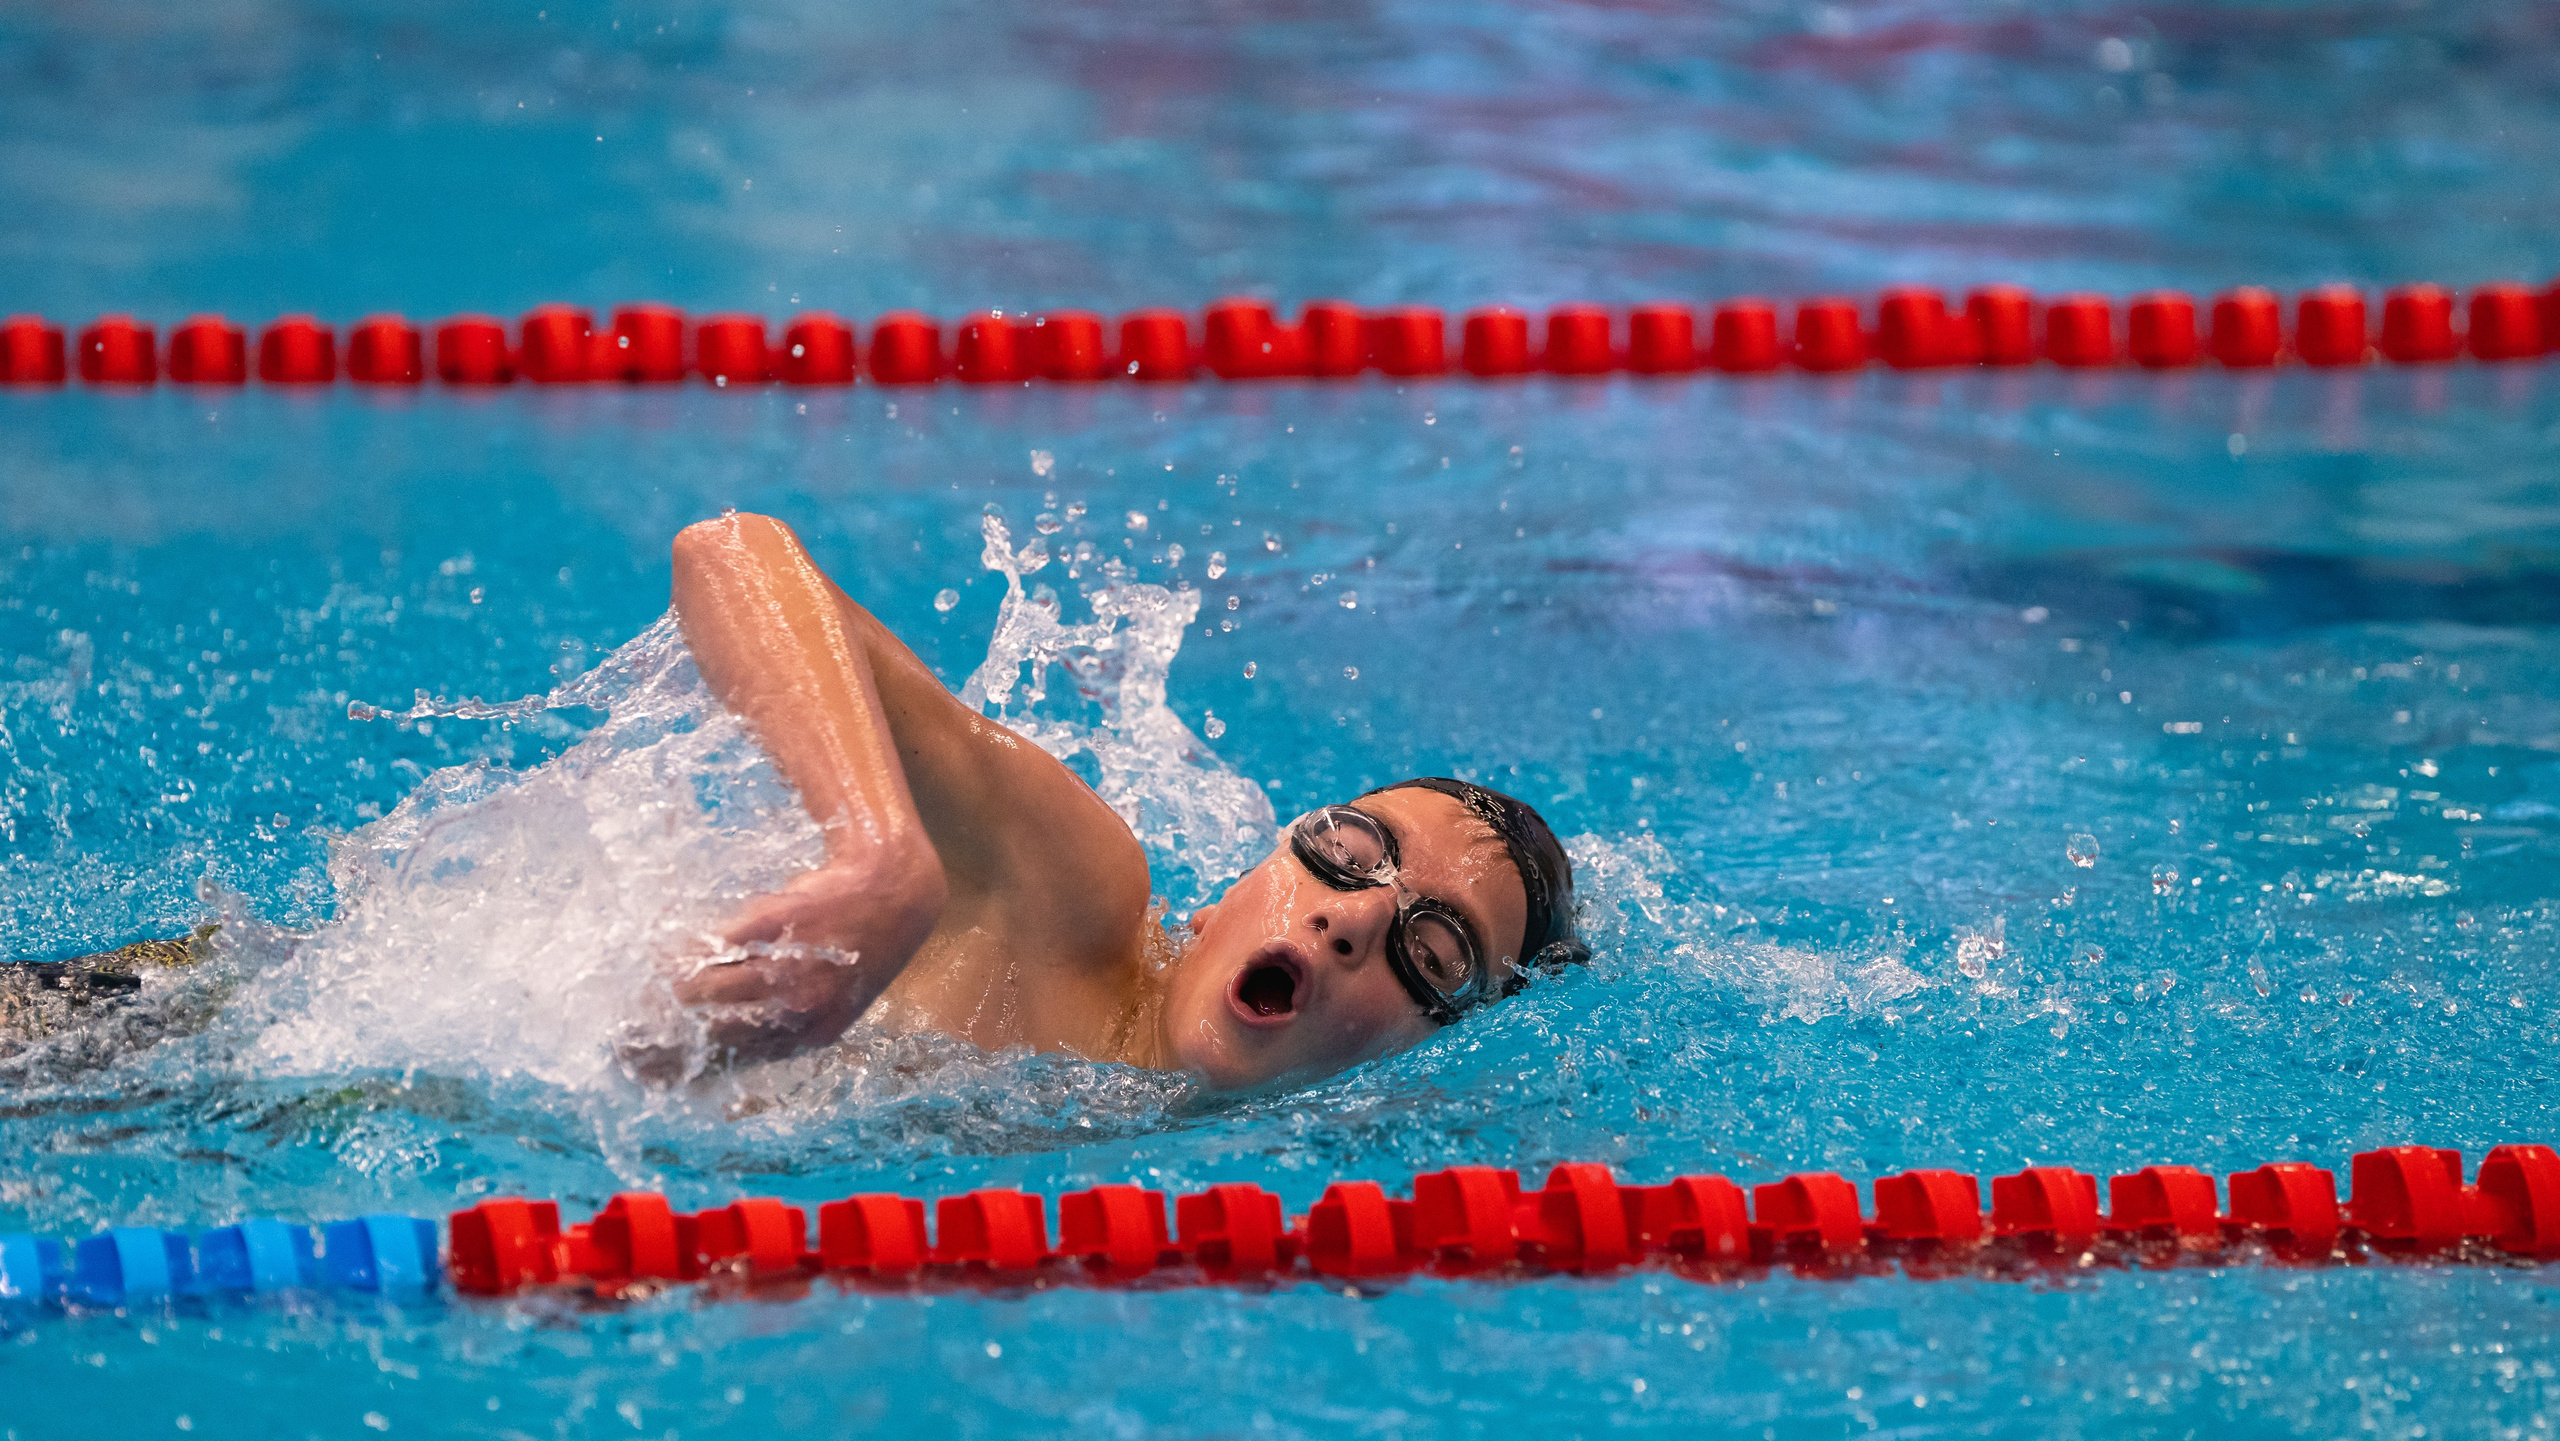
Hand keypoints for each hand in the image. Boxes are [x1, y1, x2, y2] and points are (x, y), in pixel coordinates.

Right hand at [655, 849, 946, 1073]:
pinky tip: (664, 955)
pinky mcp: (780, 922)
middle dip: (664, 1040)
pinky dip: (686, 953)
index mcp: (810, 1034)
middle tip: (623, 1042)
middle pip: (715, 1033)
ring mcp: (791, 964)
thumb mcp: (826, 1000)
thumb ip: (776, 1023)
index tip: (643, 1075)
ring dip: (667, 994)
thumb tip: (718, 1050)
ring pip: (711, 991)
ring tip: (640, 992)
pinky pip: (721, 946)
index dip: (684, 1070)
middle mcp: (801, 1008)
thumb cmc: (853, 947)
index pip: (736, 1062)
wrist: (895, 888)